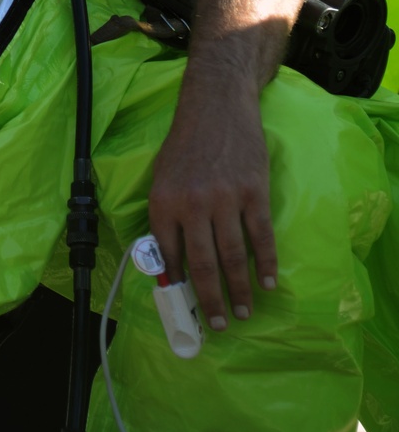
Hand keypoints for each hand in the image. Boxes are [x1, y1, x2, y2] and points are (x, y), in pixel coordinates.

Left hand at [148, 80, 276, 330]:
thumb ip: (164, 217)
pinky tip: (269, 282)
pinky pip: (261, 236)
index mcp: (163, 203)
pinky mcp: (254, 192)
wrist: (216, 107)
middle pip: (203, 264)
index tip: (186, 310)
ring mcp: (226, 199)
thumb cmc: (185, 144)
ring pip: (233, 255)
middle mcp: (192, 205)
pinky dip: (266, 263)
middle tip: (220, 324)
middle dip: (212, 299)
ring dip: (241, 289)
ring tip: (245, 312)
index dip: (178, 286)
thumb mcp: (161, 178)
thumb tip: (168, 261)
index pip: (168, 255)